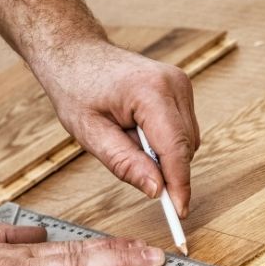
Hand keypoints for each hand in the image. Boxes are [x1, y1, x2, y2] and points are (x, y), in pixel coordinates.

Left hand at [34, 40, 199, 217]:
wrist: (76, 53)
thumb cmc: (76, 87)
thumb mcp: (90, 133)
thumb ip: (125, 163)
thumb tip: (157, 190)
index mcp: (150, 92)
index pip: (176, 149)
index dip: (179, 184)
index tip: (179, 212)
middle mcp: (174, 84)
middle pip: (185, 148)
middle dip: (165, 168)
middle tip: (132, 169)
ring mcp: (181, 84)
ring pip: (188, 141)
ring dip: (163, 154)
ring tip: (127, 138)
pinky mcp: (181, 89)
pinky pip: (184, 130)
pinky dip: (165, 141)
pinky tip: (137, 131)